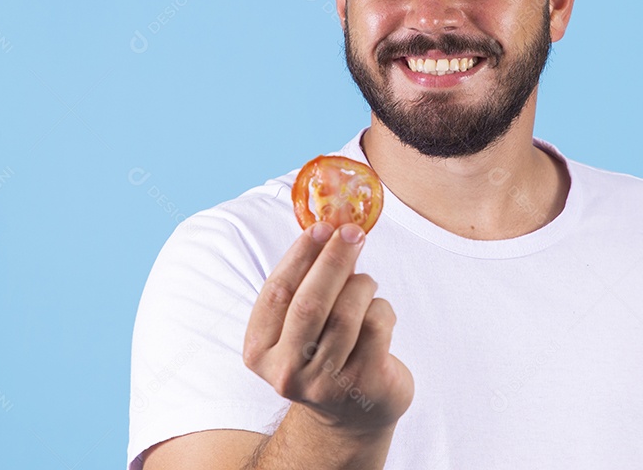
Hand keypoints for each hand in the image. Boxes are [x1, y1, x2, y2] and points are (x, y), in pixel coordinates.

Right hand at [243, 222, 413, 435]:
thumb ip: (307, 282)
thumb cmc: (323, 353)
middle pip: (310, 303)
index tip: (320, 227)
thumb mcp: (302, 323)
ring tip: (366, 282)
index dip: (299, 256)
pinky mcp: (363, 385)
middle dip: (333, 260)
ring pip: (347, 314)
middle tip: (351, 232)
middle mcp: (287, 372)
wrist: (350, 415)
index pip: (276, 293)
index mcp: (259, 352)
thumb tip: (331, 228)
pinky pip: (376, 326)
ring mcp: (325, 384)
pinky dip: (382, 308)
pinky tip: (379, 314)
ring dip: (362, 285)